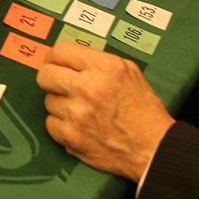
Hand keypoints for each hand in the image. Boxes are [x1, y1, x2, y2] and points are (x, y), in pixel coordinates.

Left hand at [35, 43, 173, 181]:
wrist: (154, 147)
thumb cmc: (144, 111)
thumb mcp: (129, 72)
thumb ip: (99, 61)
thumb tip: (72, 58)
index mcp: (103, 67)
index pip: (60, 51)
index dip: (55, 57)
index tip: (55, 63)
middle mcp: (88, 87)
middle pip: (45, 75)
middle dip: (52, 79)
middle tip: (62, 85)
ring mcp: (77, 113)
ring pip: (48, 100)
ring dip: (60, 104)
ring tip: (80, 110)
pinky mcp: (70, 136)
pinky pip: (50, 123)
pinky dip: (62, 125)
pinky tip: (78, 126)